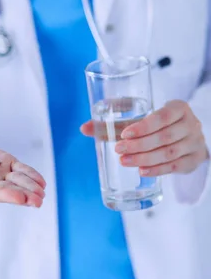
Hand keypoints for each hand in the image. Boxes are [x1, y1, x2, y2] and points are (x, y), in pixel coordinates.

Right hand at [0, 141, 45, 206]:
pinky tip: (40, 181)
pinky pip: (18, 169)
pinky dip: (30, 174)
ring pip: (16, 180)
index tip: (20, 198)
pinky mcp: (1, 162)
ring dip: (30, 185)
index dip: (6, 195)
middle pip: (8, 189)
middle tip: (38, 199)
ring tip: (42, 189)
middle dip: (24, 194)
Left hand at [81, 100, 208, 176]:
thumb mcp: (140, 119)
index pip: (162, 116)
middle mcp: (191, 123)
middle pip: (164, 136)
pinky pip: (175, 166)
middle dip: (139, 145)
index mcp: (178, 107)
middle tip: (118, 150)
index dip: (143, 126)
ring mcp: (195, 143)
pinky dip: (157, 170)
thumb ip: (114, 123)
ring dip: (145, 158)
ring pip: (169, 152)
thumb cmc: (156, 125)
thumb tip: (83, 128)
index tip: (123, 134)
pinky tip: (142, 171)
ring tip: (125, 161)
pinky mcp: (194, 160)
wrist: (185, 138)